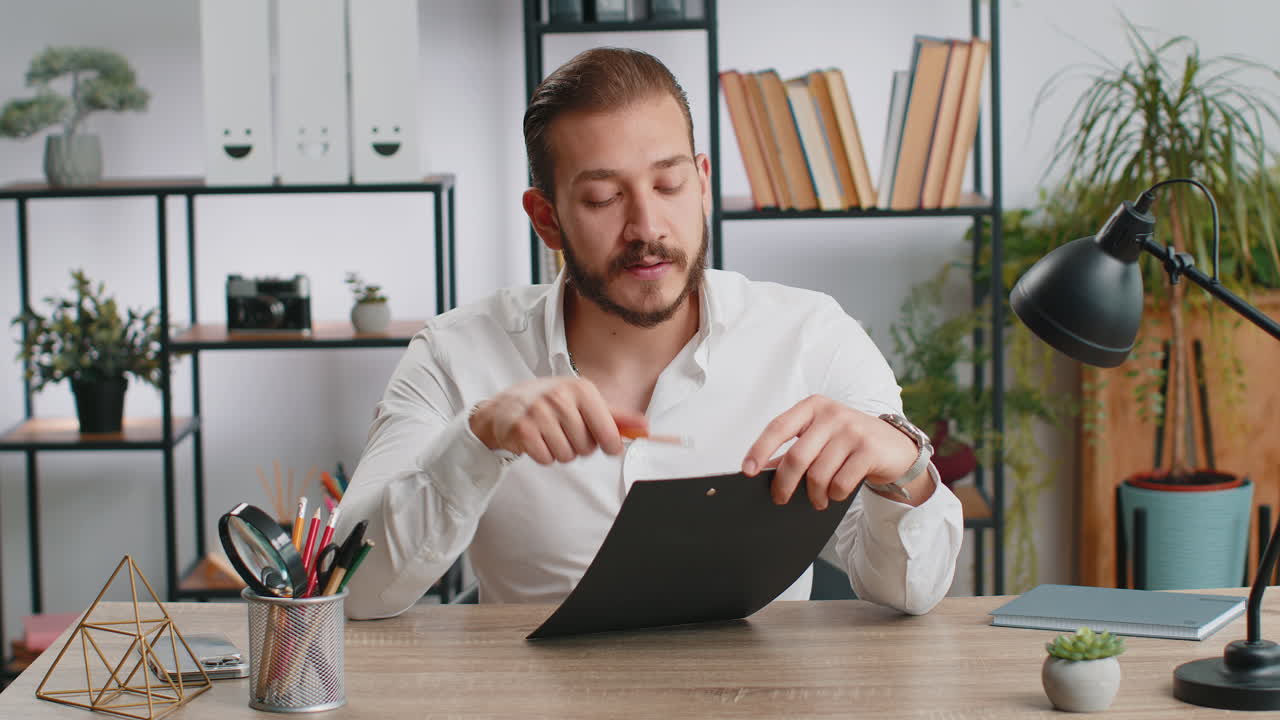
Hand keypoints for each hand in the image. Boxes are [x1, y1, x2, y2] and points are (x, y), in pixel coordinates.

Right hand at [470, 377, 647, 464]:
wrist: (507, 406)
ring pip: (567, 456)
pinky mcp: (523, 429)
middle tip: (565, 432)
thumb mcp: (584, 402)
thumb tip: (645, 427)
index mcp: (582, 389)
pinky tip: (537, 440)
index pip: (609, 433)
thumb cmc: (551, 403)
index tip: (605, 444)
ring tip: (550, 435)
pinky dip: (544, 455)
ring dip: (561, 452)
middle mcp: (561, 397)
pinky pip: (546, 459)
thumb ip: (616, 416)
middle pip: (587, 448)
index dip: (609, 445)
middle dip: (579, 446)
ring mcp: (540, 412)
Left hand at [741, 395, 919, 509]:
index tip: (747, 470)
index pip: (778, 427)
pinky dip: (834, 495)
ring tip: (817, 499)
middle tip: (779, 499)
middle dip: (784, 484)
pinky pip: (840, 483)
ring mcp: (852, 430)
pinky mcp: (869, 450)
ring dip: (814, 495)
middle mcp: (832, 413)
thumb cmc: (848, 442)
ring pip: (818, 475)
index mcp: (813, 406)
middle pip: (797, 457)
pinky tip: (835, 494)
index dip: (760, 449)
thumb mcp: (819, 438)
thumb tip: (761, 470)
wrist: (895, 447)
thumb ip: (793, 449)